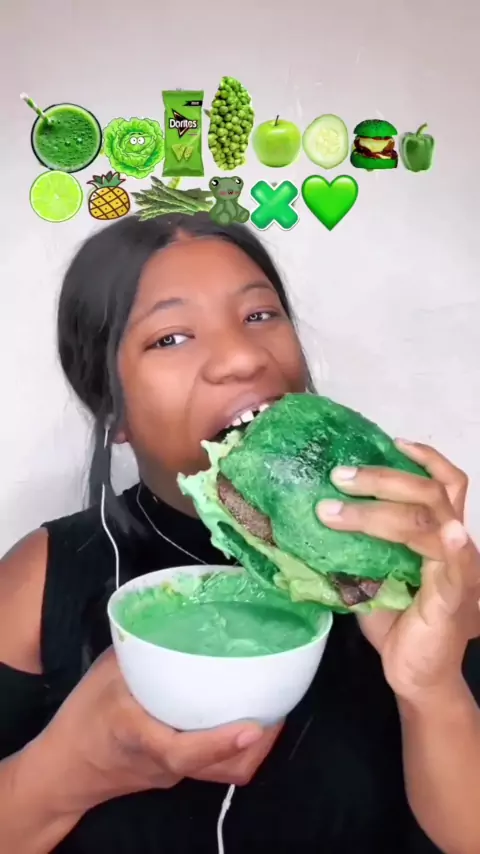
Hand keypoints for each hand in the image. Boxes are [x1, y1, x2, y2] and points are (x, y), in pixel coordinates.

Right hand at [41, 648, 281, 815]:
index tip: (252, 727)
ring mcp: (174, 777)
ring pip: (225, 773)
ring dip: (254, 746)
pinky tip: (242, 714)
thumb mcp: (105, 674)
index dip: (219, 743)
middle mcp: (164, 764)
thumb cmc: (83, 716)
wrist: (65, 768)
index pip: (182, 753)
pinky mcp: (178, 777)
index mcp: (139, 737)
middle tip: (278, 702)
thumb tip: (176, 615)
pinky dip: (236, 746)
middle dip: (258, 742)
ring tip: (270, 707)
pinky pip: (216, 768)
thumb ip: (139, 651)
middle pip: (222, 769)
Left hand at [316, 440, 479, 702]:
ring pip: (431, 519)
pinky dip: (449, 546)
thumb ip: (359, 546)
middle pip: (433, 491)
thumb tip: (318, 516)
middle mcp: (455, 543)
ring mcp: (458, 568)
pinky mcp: (454, 596)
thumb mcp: (372, 573)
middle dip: (384, 478)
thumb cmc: (397, 622)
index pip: (445, 483)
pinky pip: (455, 565)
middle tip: (340, 476)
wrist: (415, 673)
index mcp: (438, 535)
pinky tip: (449, 535)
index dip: (425, 458)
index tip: (391, 440)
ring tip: (335, 509)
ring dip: (380, 510)